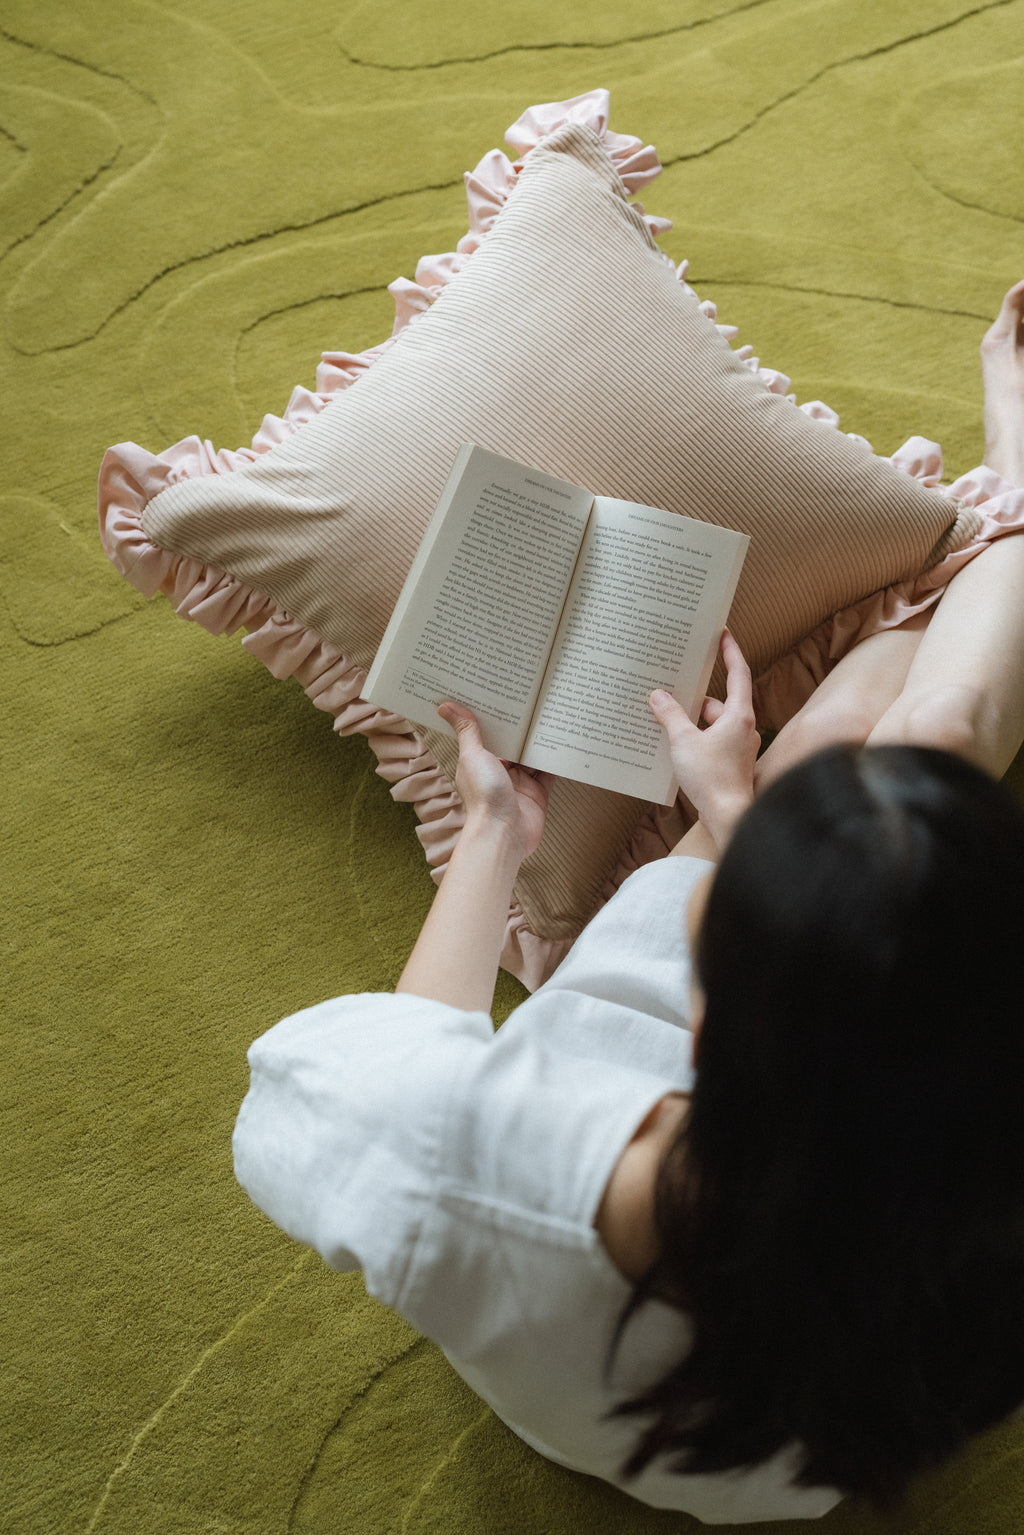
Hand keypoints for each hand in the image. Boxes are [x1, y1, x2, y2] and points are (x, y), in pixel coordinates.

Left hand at [437, 701, 551, 863]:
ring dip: (540, 742)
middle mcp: (500, 772)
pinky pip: (549, 774)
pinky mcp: (538, 794)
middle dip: (522, 728)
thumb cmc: (484, 796)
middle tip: (534, 698)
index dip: (496, 718)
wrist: (504, 834)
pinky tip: (563, 743)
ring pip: (532, 757)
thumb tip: (445, 706)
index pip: (489, 735)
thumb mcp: (473, 756)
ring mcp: (520, 784)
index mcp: (480, 762)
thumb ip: (467, 731)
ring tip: (551, 715)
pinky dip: (555, 761)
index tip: (503, 695)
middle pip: (514, 745)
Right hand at [648, 629, 759, 850]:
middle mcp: (743, 728)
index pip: (738, 673)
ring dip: (692, 722)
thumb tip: (659, 697)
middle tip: (673, 687)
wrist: (729, 817)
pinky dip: (696, 740)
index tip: (723, 635)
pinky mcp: (731, 765)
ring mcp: (739, 748)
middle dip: (695, 698)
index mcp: (738, 715)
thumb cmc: (712, 778)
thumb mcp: (683, 741)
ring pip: (713, 724)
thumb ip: (670, 716)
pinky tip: (675, 747)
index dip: (731, 652)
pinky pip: (712, 742)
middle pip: (718, 703)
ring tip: (665, 721)